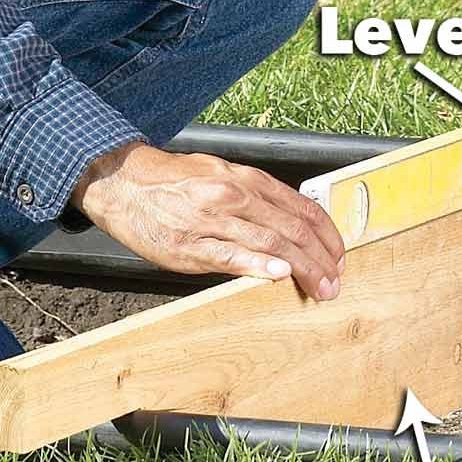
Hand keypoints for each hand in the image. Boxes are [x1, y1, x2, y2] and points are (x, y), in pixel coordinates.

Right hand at [71, 142, 345, 299]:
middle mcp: (234, 196)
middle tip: (336, 280)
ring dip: (302, 268)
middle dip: (321, 258)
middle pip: (293, 229)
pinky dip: (258, 265)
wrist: (123, 182)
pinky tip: (279, 274)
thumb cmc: (175, 181)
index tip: (339, 255)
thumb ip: (258, 198)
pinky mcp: (189, 246)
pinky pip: (230, 256)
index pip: (302, 208)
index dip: (327, 235)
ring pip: (270, 243)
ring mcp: (212, 221)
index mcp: (246, 179)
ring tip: (321, 286)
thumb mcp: (223, 175)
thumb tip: (293, 224)